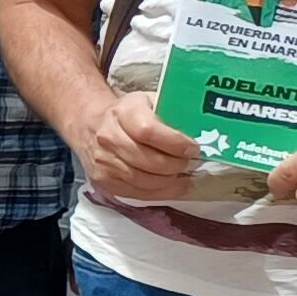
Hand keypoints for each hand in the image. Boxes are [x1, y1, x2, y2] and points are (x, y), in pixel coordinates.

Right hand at [79, 89, 205, 206]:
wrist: (91, 126)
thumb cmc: (129, 114)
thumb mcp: (149, 102)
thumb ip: (172, 114)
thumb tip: (205, 133)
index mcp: (122, 113)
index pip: (148, 132)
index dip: (175, 143)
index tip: (193, 148)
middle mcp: (107, 138)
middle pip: (149, 161)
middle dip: (177, 165)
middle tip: (189, 162)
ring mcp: (103, 162)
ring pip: (145, 181)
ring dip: (170, 181)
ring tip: (180, 173)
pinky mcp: (103, 181)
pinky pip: (138, 193)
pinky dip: (160, 192)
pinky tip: (171, 184)